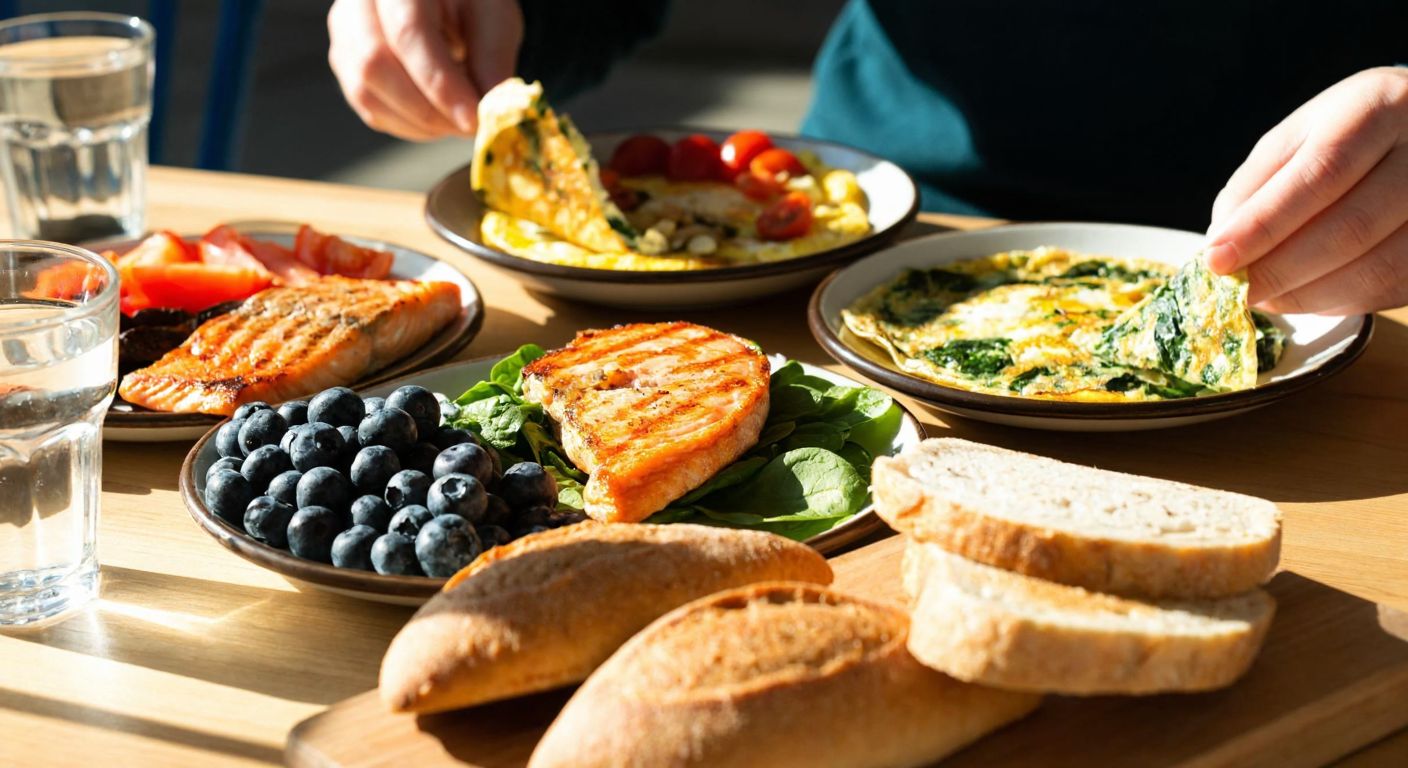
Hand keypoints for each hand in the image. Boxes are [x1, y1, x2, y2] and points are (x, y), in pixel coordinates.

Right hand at [327, 0, 522, 140]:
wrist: (443, 0)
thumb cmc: (469, 1)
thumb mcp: (493, 16)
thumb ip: (492, 58)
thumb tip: (490, 109)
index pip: (409, 33)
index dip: (439, 82)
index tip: (472, 117)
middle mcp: (359, 3)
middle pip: (374, 65)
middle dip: (426, 109)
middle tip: (468, 126)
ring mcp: (345, 33)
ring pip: (366, 92)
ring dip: (417, 122)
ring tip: (457, 122)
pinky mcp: (346, 62)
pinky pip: (368, 107)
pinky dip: (407, 124)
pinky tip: (437, 120)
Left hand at [1206, 66, 1407, 314]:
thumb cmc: (1347, 134)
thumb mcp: (1296, 139)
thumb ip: (1254, 186)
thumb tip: (1221, 247)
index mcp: (1378, 107)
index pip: (1321, 173)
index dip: (1265, 224)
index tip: (1218, 259)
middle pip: (1352, 227)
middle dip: (1282, 270)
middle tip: (1238, 291)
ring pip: (1379, 268)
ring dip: (1308, 295)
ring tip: (1265, 297)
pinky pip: (1393, 287)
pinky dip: (1339, 301)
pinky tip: (1304, 296)